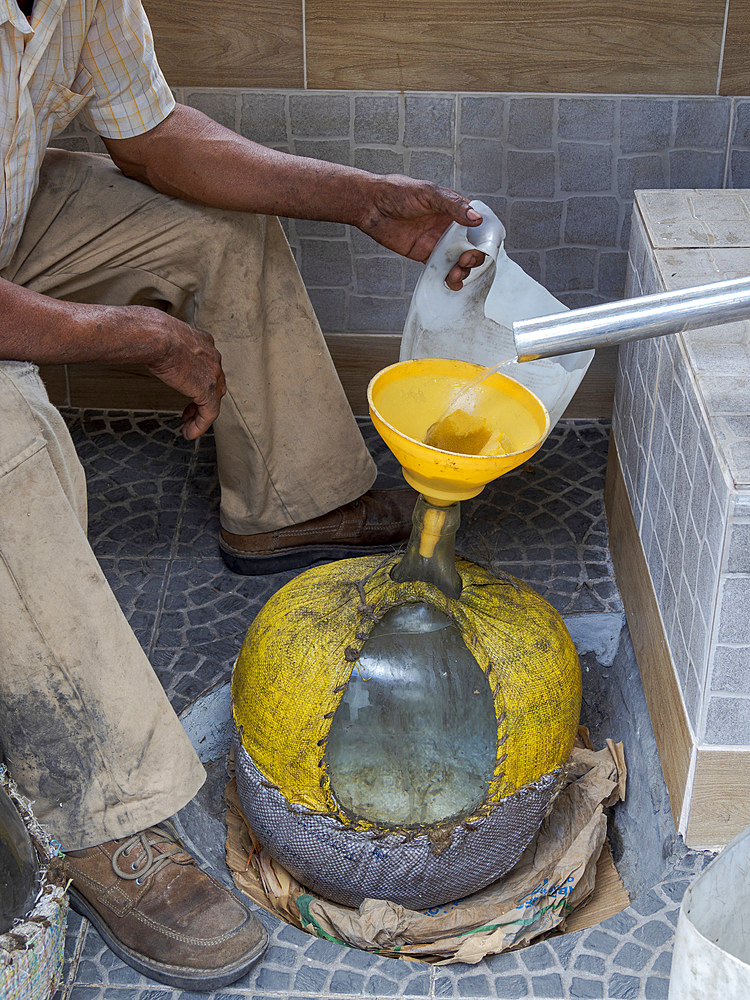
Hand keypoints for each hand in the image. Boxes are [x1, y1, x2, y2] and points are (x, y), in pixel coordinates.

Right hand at [136, 307, 225, 439]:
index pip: (208, 363)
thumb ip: (159, 341)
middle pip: (215, 382)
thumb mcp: (159, 334)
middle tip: (189, 410)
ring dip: (201, 414)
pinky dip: (200, 425)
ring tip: (188, 426)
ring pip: (213, 399)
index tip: (187, 388)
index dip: (198, 379)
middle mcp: (212, 356)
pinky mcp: (207, 390)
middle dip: (203, 397)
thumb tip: (139, 338)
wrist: (154, 336)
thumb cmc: (148, 330)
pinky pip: (209, 413)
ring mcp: (212, 373)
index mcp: (202, 341)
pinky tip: (189, 433)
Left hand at [356, 175, 486, 289]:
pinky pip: (441, 269)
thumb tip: (476, 218)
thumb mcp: (428, 194)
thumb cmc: (398, 192)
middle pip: (471, 246)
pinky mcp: (424, 255)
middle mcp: (449, 227)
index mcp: (454, 209)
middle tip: (466, 261)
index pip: (479, 225)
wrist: (370, 205)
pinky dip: (448, 277)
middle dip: (474, 257)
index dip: (486, 238)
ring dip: (462, 270)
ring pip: (458, 260)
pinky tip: (452, 283)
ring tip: (456, 275)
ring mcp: (437, 242)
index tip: (488, 249)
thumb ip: (453, 206)